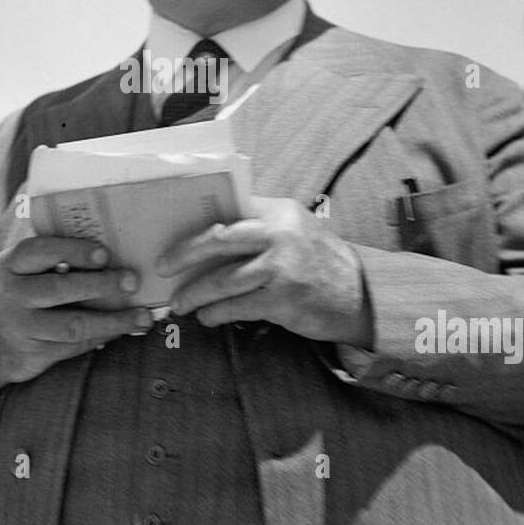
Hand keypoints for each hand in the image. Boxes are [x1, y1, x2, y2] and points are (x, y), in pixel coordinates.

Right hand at [0, 237, 152, 401]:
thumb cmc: (19, 293)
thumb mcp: (21, 270)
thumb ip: (51, 256)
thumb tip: (109, 248)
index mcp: (9, 265)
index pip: (38, 251)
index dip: (73, 251)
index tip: (104, 254)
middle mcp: (11, 295)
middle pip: (59, 289)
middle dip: (100, 285)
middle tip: (132, 281)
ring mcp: (21, 327)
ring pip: (72, 325)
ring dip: (112, 321)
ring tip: (142, 316)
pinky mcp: (34, 354)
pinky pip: (74, 346)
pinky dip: (103, 337)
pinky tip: (123, 330)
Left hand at [157, 195, 371, 345]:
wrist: (361, 294)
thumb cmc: (319, 260)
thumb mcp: (295, 229)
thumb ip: (260, 223)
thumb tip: (208, 232)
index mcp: (279, 211)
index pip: (229, 207)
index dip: (197, 216)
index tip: (170, 226)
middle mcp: (280, 234)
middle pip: (218, 239)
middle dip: (185, 253)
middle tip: (163, 265)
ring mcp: (282, 268)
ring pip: (223, 279)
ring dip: (195, 293)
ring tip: (180, 302)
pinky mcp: (283, 299)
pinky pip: (237, 307)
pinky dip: (216, 313)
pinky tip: (207, 317)